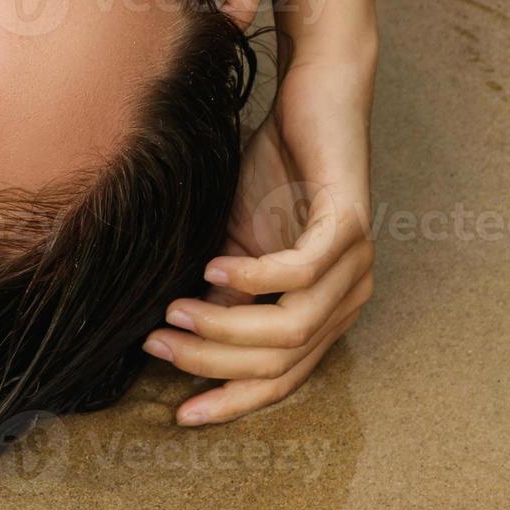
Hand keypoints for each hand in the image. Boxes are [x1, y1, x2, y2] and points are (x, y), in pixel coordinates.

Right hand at [140, 57, 375, 424]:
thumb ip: (222, 293)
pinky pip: (298, 273)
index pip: (282, 378)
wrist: (312, 96)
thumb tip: (177, 338)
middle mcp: (349, 296)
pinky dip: (251, 278)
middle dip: (212, 363)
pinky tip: (211, 268)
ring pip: (290, 328)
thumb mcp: (235, 241)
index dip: (231, 400)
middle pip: (281, 363)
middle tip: (154, 344)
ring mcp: (354, 263)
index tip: (179, 414)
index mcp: (326, 308)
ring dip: (223, 327)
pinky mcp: (349, 224)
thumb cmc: (273, 166)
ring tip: (172, 312)